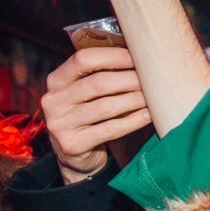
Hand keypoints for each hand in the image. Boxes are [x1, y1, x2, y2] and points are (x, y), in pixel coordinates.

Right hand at [42, 47, 149, 183]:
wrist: (75, 154)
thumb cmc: (89, 116)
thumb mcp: (86, 93)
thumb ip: (100, 75)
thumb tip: (141, 57)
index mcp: (56, 80)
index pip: (83, 59)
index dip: (113, 56)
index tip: (138, 58)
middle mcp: (53, 100)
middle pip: (98, 83)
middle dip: (129, 80)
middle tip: (152, 80)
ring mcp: (60, 123)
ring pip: (105, 107)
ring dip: (134, 100)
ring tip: (154, 96)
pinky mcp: (73, 144)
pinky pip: (110, 129)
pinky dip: (133, 121)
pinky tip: (149, 115)